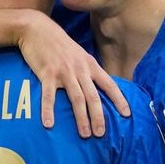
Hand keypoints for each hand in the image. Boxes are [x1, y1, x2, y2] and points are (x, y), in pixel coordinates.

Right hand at [16, 14, 128, 136]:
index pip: (109, 84)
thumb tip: (97, 87)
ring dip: (81, 118)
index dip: (119, 100)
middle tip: (101, 133)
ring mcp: (64, 71)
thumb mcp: (79, 54)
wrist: (37, 29)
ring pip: (76, 98)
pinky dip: (48, 110)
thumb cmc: (58, 44)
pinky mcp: (47, 73)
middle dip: (99, 116)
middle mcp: (80, 69)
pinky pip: (49, 95)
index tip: (126, 114)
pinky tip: (49, 124)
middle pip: (93, 97)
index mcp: (90, 65)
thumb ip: (87, 70)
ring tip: (85, 134)